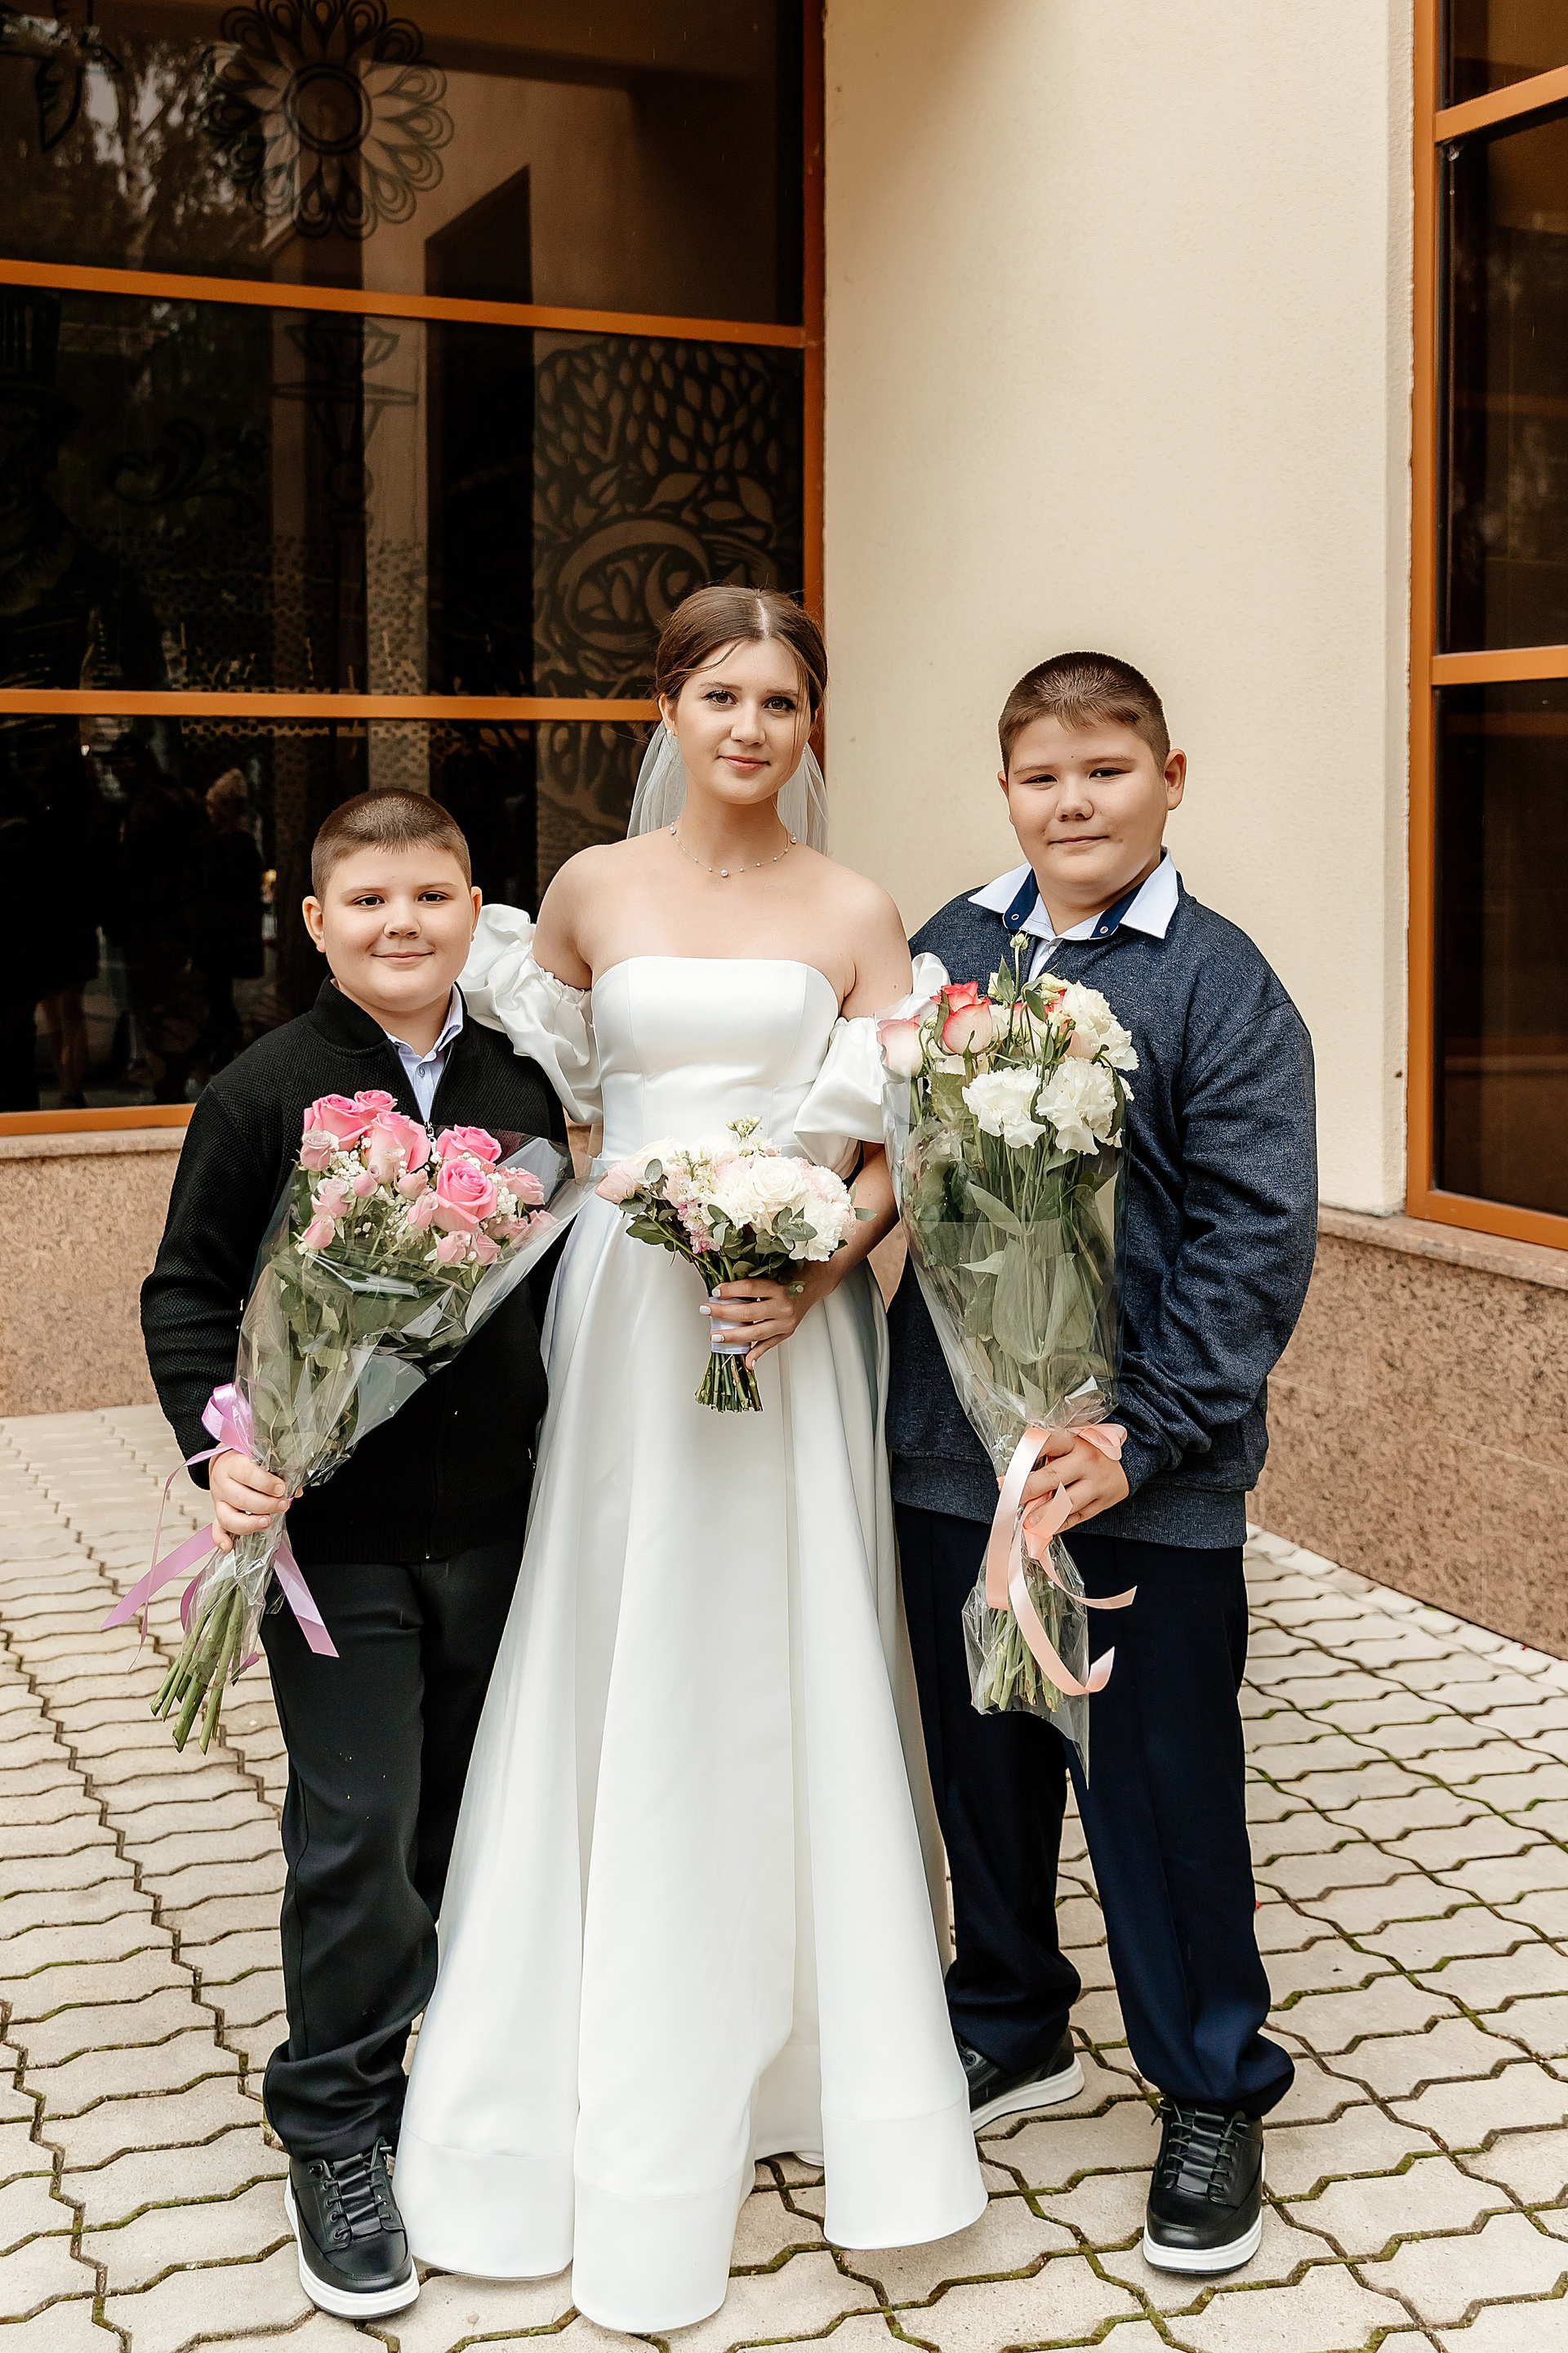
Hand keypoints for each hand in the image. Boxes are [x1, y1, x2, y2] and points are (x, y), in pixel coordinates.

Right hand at [208, 1449, 290, 1553]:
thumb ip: (279, 1473)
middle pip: (241, 1498)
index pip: (248, 1474)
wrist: (225, 1464)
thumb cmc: (246, 1462)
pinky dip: (221, 1539)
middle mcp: (223, 1484)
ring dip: (250, 1523)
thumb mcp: (260, 1460)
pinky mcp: (218, 1514)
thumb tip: (296, 1491)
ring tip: (267, 1522)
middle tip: (282, 1505)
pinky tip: (230, 1545)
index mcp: (233, 1465)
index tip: (281, 1488)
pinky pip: (217, 1529)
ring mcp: (219, 1501)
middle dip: (265, 1505)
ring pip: (228, 1517)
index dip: (266, 1483)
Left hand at [702, 1265, 837, 1368]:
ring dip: (733, 1336)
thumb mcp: (773, 1272)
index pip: (749, 1288)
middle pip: (748, 1312)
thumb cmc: (792, 1275)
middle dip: (723, 1312)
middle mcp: (782, 1306)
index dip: (730, 1290)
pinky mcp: (786, 1332)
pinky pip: (769, 1345)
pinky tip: (746, 1361)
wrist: (815, 1282)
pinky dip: (756, 1354)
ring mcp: (785, 1322)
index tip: (715, 1292)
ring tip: (716, 1336)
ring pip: (755, 1332)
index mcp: (778, 1287)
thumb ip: (752, 1281)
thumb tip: (724, 1289)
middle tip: (706, 1310)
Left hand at [1018, 1429, 1129, 1532]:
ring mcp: (1096, 1485)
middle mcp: (1087, 1462)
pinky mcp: (1101, 1504)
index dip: (1024, 1459)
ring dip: (1043, 1514)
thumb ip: (1049, 1454)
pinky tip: (1043, 1528)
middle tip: (1011, 1499)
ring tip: (1026, 1522)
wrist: (1127, 1464)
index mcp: (1075, 1442)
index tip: (1005, 1478)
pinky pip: (1076, 1518)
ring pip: (1066, 1503)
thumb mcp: (1072, 1443)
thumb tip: (1017, 1475)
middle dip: (1028, 1490)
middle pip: (1053, 1477)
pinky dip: (1058, 1524)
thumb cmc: (1089, 1452)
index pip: (1047, 1445)